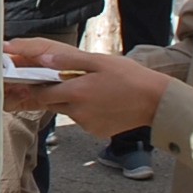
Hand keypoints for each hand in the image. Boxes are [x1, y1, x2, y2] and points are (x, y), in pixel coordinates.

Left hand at [3, 37, 168, 135]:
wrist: (154, 101)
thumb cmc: (129, 77)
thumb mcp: (98, 61)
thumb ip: (68, 62)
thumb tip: (43, 60)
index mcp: (76, 92)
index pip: (42, 93)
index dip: (38, 86)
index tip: (40, 79)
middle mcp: (77, 112)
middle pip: (52, 103)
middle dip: (55, 93)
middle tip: (70, 81)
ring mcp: (86, 124)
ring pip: (68, 112)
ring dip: (72, 102)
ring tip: (93, 90)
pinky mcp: (95, 132)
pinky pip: (82, 121)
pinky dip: (86, 112)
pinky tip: (102, 103)